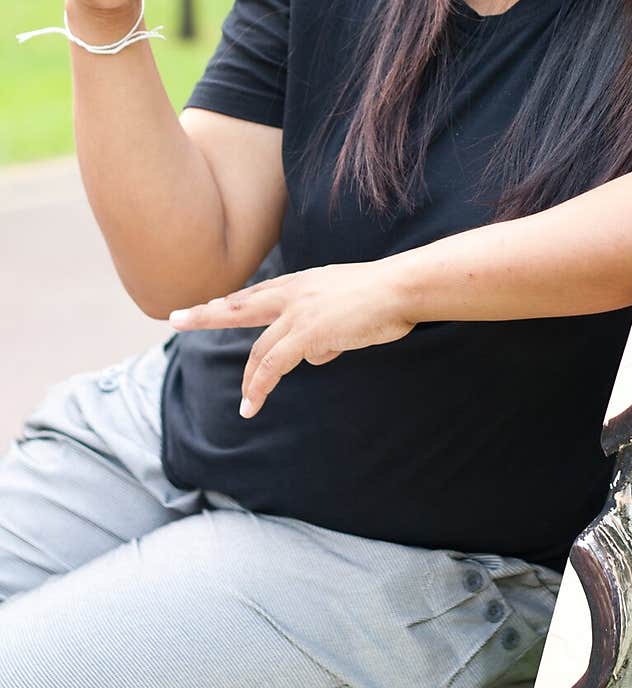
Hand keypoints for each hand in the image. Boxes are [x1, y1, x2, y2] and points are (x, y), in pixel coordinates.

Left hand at [167, 259, 416, 418]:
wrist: (399, 288)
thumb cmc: (383, 297)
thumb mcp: (346, 308)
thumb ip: (325, 328)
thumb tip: (316, 354)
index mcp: (302, 282)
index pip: (258, 293)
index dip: (232, 301)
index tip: (211, 305)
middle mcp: (293, 293)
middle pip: (239, 305)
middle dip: (205, 314)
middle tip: (176, 319)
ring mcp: (297, 313)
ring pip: (259, 350)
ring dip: (250, 380)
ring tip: (246, 405)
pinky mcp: (305, 334)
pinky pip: (272, 366)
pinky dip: (260, 386)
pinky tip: (252, 404)